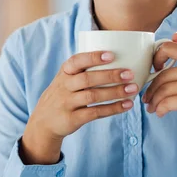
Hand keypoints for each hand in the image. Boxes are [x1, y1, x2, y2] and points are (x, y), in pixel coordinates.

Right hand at [21, 51, 136, 163]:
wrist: (44, 121)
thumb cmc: (64, 94)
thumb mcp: (66, 79)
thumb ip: (83, 70)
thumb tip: (118, 58)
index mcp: (64, 72)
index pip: (77, 61)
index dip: (93, 57)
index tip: (111, 55)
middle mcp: (64, 86)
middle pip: (87, 79)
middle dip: (110, 75)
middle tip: (129, 73)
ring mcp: (67, 103)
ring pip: (92, 96)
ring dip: (114, 92)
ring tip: (132, 89)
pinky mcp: (72, 119)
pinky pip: (94, 113)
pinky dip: (112, 109)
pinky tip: (126, 105)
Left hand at [142, 32, 176, 167]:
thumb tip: (174, 35)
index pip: (169, 48)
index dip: (156, 58)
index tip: (154, 70)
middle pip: (163, 74)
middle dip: (151, 87)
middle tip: (147, 97)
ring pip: (163, 89)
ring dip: (154, 100)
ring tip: (152, 107)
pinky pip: (167, 102)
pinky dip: (160, 109)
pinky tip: (160, 112)